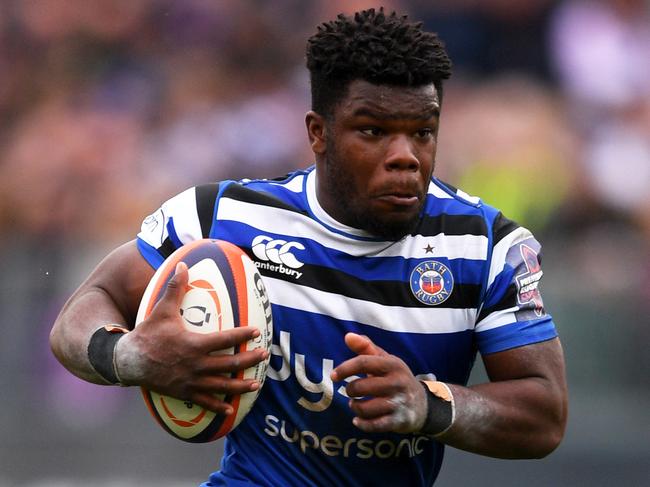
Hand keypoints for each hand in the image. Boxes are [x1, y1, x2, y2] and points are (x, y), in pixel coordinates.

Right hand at [114, 262, 267, 414]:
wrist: (128, 361)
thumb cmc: (147, 334)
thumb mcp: (162, 309)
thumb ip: (176, 288)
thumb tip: (183, 264)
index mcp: (193, 344)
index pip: (224, 339)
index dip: (242, 335)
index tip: (257, 331)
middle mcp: (195, 364)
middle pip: (228, 364)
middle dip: (249, 359)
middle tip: (264, 355)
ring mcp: (190, 381)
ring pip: (221, 385)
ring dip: (240, 385)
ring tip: (256, 384)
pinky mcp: (183, 392)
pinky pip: (204, 401)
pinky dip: (218, 406)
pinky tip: (230, 409)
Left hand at [330, 333, 426, 433]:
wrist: (423, 404)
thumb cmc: (396, 378)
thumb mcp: (386, 360)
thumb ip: (366, 347)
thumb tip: (348, 336)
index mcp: (393, 364)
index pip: (363, 363)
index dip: (345, 368)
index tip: (333, 376)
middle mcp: (397, 383)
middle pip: (361, 387)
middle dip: (350, 390)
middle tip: (352, 391)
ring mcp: (399, 403)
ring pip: (365, 408)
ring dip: (355, 407)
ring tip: (356, 404)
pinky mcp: (398, 421)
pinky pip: (374, 425)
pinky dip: (362, 423)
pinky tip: (358, 420)